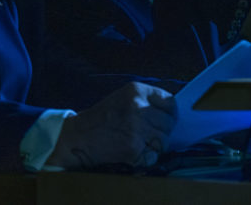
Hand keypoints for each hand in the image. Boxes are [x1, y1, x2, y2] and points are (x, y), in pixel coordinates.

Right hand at [46, 82, 176, 169]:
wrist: (78, 136)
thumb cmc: (102, 118)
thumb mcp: (123, 98)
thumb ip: (146, 102)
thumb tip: (172, 114)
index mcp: (136, 91)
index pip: (170, 102)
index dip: (170, 114)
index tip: (166, 120)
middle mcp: (138, 107)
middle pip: (169, 123)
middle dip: (162, 132)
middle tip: (147, 135)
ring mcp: (136, 128)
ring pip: (164, 141)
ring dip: (155, 146)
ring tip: (138, 143)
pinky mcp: (133, 148)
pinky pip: (153, 156)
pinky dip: (146, 158)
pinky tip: (133, 152)